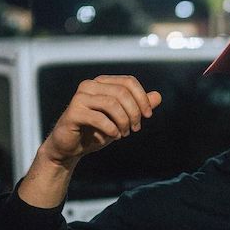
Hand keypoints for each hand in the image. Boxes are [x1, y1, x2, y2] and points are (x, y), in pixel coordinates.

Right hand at [43, 75, 161, 165]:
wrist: (71, 147)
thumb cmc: (97, 131)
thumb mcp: (122, 119)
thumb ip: (138, 107)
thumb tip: (158, 96)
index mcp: (102, 83)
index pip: (129, 81)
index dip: (142, 98)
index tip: (148, 115)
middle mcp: (89, 86)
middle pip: (122, 92)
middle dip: (134, 112)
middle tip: (135, 129)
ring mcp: (80, 98)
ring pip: (111, 103)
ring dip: (123, 121)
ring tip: (124, 134)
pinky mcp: (73, 112)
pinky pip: (99, 118)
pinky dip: (111, 129)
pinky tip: (114, 136)